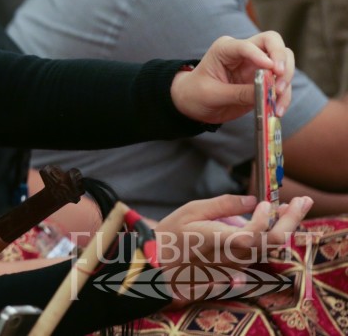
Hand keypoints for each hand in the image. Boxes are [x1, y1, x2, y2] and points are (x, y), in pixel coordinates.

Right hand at [155, 194, 310, 268]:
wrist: (162, 262)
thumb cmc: (173, 233)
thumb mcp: (192, 210)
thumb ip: (224, 205)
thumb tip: (251, 200)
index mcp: (220, 241)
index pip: (253, 235)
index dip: (265, 218)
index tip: (265, 202)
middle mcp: (234, 256)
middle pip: (273, 243)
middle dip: (291, 220)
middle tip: (303, 201)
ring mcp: (239, 263)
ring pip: (271, 246)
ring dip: (285, 225)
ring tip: (293, 205)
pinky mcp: (239, 264)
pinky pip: (262, 249)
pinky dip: (272, 232)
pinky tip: (276, 217)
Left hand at [170, 31, 293, 123]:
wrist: (193, 104)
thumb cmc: (196, 93)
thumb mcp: (212, 94)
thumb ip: (238, 93)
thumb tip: (266, 93)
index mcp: (225, 48)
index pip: (247, 45)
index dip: (260, 55)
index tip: (271, 69)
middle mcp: (244, 52)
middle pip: (273, 42)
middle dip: (281, 58)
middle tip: (280, 77)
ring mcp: (257, 65)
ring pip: (284, 60)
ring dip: (286, 79)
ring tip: (278, 98)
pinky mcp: (265, 80)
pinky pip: (282, 83)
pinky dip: (284, 95)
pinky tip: (278, 110)